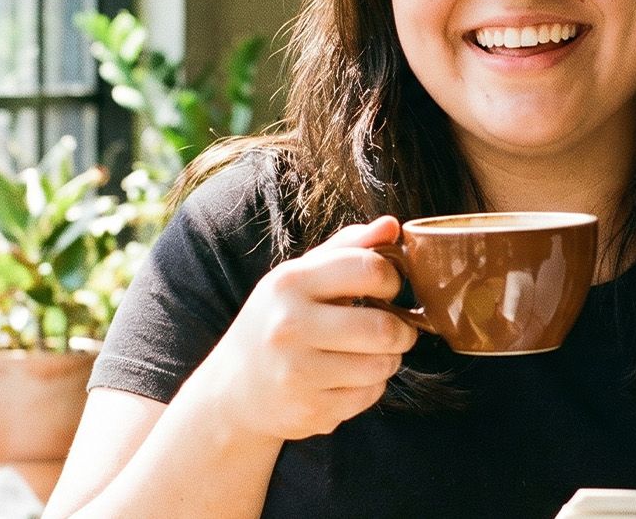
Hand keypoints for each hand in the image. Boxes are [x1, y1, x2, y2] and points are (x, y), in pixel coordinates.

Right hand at [183, 215, 418, 441]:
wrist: (232, 390)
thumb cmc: (277, 321)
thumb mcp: (300, 278)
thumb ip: (347, 248)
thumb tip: (391, 225)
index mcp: (289, 283)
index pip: (368, 269)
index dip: (393, 279)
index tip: (390, 289)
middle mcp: (289, 326)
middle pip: (383, 328)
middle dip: (402, 330)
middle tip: (397, 330)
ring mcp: (296, 372)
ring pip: (382, 365)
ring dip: (390, 359)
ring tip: (373, 353)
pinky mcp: (308, 410)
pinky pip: (370, 395)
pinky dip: (372, 386)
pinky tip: (351, 378)